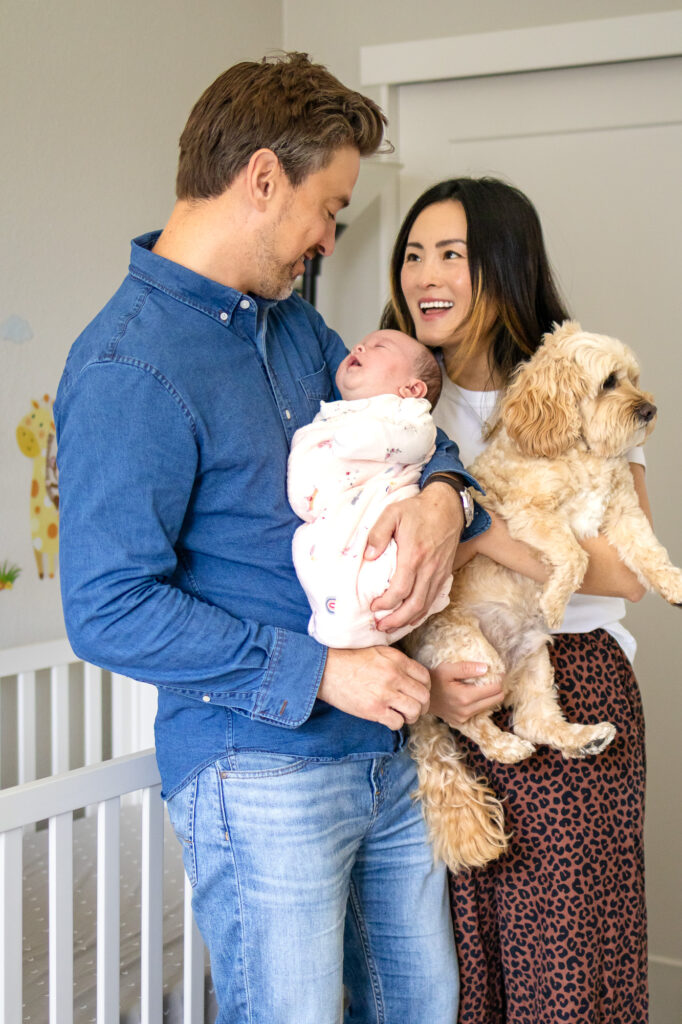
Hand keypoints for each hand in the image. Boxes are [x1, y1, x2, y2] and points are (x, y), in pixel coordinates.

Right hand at [317, 646, 430, 729]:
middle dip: (422, 705)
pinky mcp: (374, 710)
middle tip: (414, 708)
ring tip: (402, 715)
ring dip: (411, 716)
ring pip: (414, 711)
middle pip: (423, 696)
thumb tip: (413, 675)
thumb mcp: (378, 651)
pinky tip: (388, 718)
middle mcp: (394, 676)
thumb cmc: (350, 660)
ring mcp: (385, 694)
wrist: (326, 670)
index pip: (425, 677)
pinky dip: (396, 723)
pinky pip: (397, 723)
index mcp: (397, 660)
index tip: (418, 693)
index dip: (425, 688)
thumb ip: (398, 661)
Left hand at [366, 482, 462, 631]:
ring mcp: (439, 572)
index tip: (373, 607)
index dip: (386, 604)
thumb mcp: (392, 513)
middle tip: (381, 627)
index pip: (400, 590)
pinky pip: (434, 598)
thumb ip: (378, 534)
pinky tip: (412, 617)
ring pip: (425, 605)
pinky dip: (423, 611)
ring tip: (393, 627)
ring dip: (408, 619)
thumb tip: (368, 556)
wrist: (447, 506)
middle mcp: (428, 568)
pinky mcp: (445, 572)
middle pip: (414, 604)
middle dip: (396, 620)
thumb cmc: (417, 509)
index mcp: (414, 555)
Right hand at [428, 661, 503, 726]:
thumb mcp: (447, 669)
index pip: (494, 689)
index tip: (497, 671)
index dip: (498, 679)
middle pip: (496, 699)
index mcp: (465, 697)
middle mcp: (467, 711)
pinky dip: (480, 702)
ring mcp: (464, 718)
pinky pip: (479, 711)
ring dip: (489, 695)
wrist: (419, 697)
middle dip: (497, 688)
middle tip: (493, 678)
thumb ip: (467, 668)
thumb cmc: (433, 680)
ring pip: (489, 706)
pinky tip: (473, 693)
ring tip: (483, 684)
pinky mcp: (461, 721)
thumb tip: (486, 668)